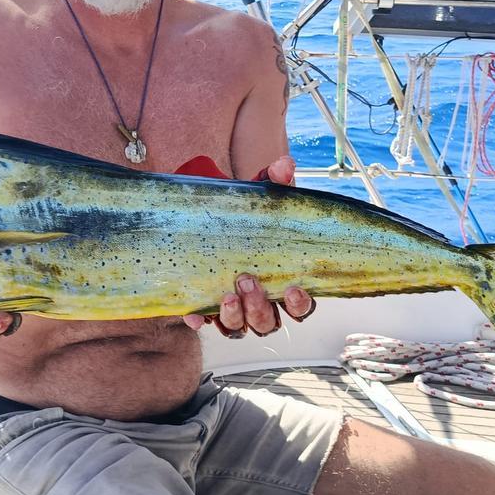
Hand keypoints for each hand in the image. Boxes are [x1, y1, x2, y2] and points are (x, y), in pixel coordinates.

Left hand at [183, 154, 314, 336]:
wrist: (210, 214)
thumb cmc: (247, 212)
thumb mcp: (260, 195)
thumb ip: (275, 181)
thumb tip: (285, 165)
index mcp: (283, 281)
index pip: (301, 306)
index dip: (300, 305)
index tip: (292, 288)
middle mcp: (262, 301)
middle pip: (269, 323)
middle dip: (260, 307)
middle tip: (246, 279)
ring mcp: (234, 308)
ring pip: (241, 329)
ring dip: (236, 317)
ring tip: (226, 293)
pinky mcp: (206, 308)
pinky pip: (206, 324)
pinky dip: (201, 321)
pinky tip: (194, 313)